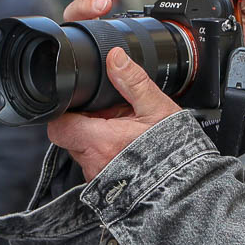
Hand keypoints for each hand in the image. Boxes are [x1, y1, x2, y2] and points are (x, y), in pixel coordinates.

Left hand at [46, 0, 181, 181]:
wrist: (185, 183)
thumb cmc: (174, 151)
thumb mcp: (156, 108)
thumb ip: (132, 81)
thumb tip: (116, 58)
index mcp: (100, 141)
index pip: (59, 126)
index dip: (64, 113)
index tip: (79, 105)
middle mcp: (93, 163)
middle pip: (69, 137)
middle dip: (82, 123)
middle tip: (106, 117)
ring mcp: (97, 177)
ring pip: (81, 152)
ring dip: (93, 140)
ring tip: (118, 132)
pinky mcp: (103, 186)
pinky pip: (94, 165)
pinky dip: (103, 154)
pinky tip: (122, 148)